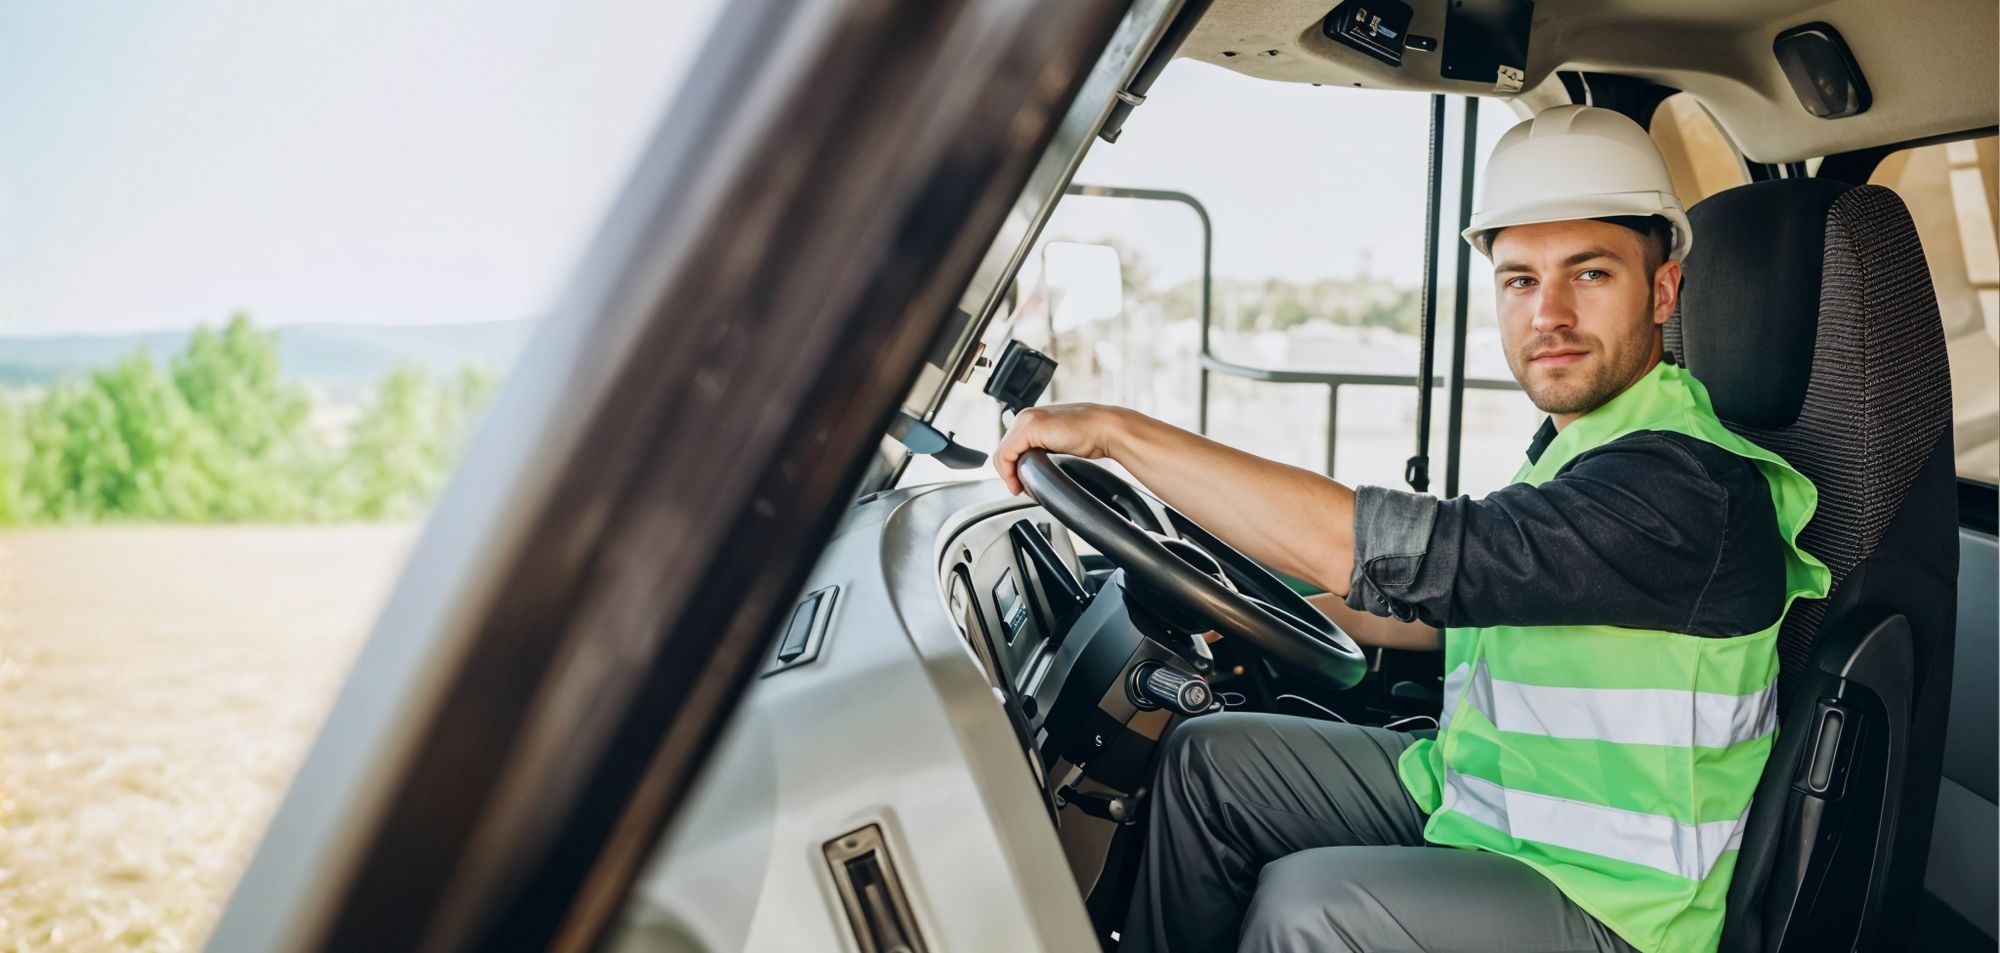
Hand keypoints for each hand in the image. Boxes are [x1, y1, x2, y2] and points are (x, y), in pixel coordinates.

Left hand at [992, 403, 1131, 494]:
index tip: (1020, 485)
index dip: (1010, 470)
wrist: (1106, 429)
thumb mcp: (1058, 444)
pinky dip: (1009, 472)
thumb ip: (1042, 451)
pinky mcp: (1031, 428)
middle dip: (1009, 473)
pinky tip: (1020, 483)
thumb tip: (1031, 470)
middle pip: (1003, 452)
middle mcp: (1026, 417)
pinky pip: (1006, 454)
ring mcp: (1027, 420)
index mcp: (1032, 420)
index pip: (1008, 448)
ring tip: (1021, 487)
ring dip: (1009, 475)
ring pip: (1002, 454)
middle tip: (1021, 489)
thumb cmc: (1090, 437)